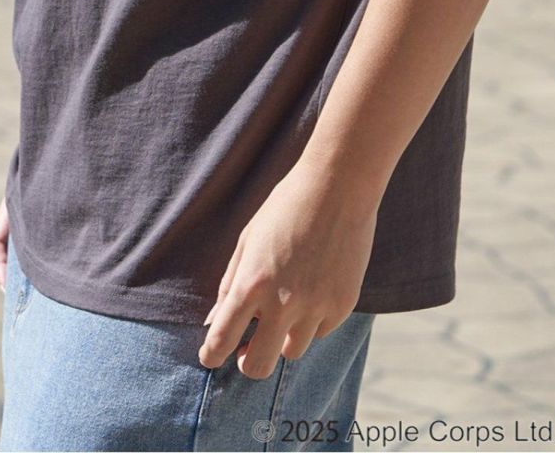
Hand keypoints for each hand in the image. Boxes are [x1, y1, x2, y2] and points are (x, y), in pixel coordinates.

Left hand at [198, 159, 377, 377]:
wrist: (338, 187)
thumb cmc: (286, 206)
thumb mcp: (248, 240)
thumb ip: (229, 284)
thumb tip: (215, 322)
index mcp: (251, 284)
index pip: (221, 341)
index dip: (211, 355)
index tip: (211, 356)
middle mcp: (283, 303)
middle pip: (257, 366)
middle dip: (247, 362)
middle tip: (247, 348)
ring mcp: (316, 307)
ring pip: (291, 351)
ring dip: (282, 337)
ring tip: (286, 306)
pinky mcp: (343, 305)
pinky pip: (320, 331)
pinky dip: (312, 320)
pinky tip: (313, 287)